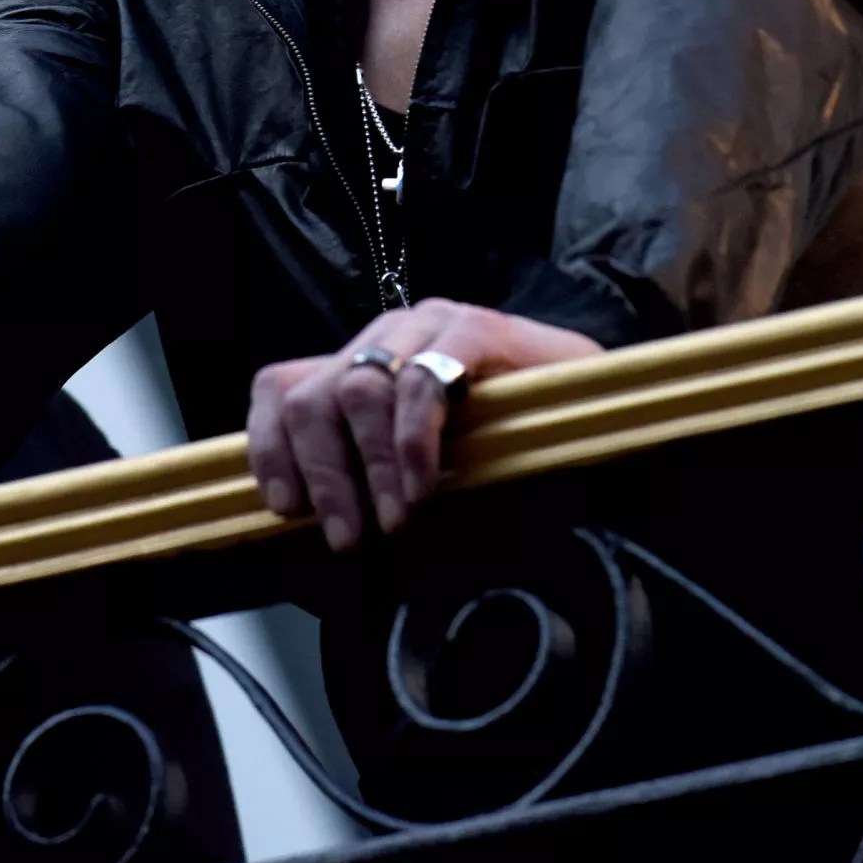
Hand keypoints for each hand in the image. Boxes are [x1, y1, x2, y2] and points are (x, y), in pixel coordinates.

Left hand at [246, 299, 599, 549]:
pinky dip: (414, 442)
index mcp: (358, 363)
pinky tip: (425, 486)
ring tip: (396, 520)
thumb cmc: (503, 432)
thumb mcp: (422, 457)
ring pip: (359, 389)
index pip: (279, 387)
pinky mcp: (475, 328)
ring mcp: (428, 325)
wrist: (592, 391)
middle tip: (349, 536)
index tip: (285, 508)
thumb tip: (325, 531)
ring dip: (372, 467)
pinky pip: (424, 381)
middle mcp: (383, 336)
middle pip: (311, 396)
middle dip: (323, 475)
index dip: (269, 448)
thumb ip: (372, 472)